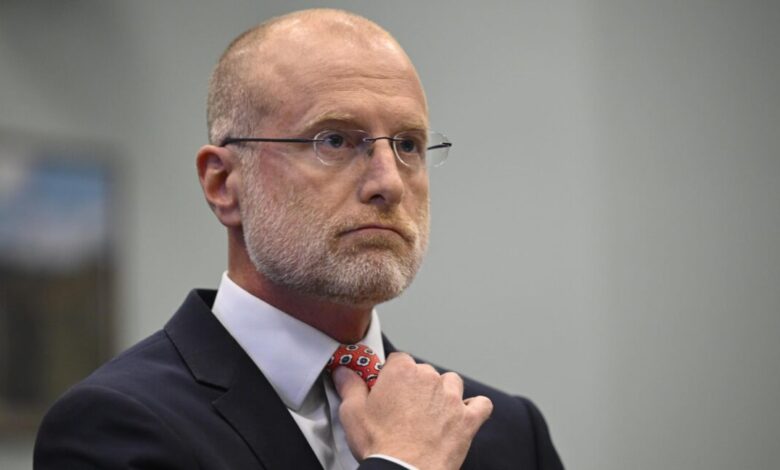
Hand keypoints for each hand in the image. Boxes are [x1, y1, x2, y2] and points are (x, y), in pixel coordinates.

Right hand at [332, 352, 492, 468]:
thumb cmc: (381, 444)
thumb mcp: (352, 413)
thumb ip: (349, 386)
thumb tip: (343, 372)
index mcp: (402, 372)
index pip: (398, 360)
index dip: (391, 376)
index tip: (386, 390)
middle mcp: (429, 379)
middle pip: (424, 371)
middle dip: (415, 386)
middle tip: (403, 408)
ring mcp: (452, 398)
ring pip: (451, 382)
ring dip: (443, 392)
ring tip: (430, 412)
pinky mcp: (468, 419)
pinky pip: (481, 405)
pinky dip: (474, 408)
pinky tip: (463, 415)